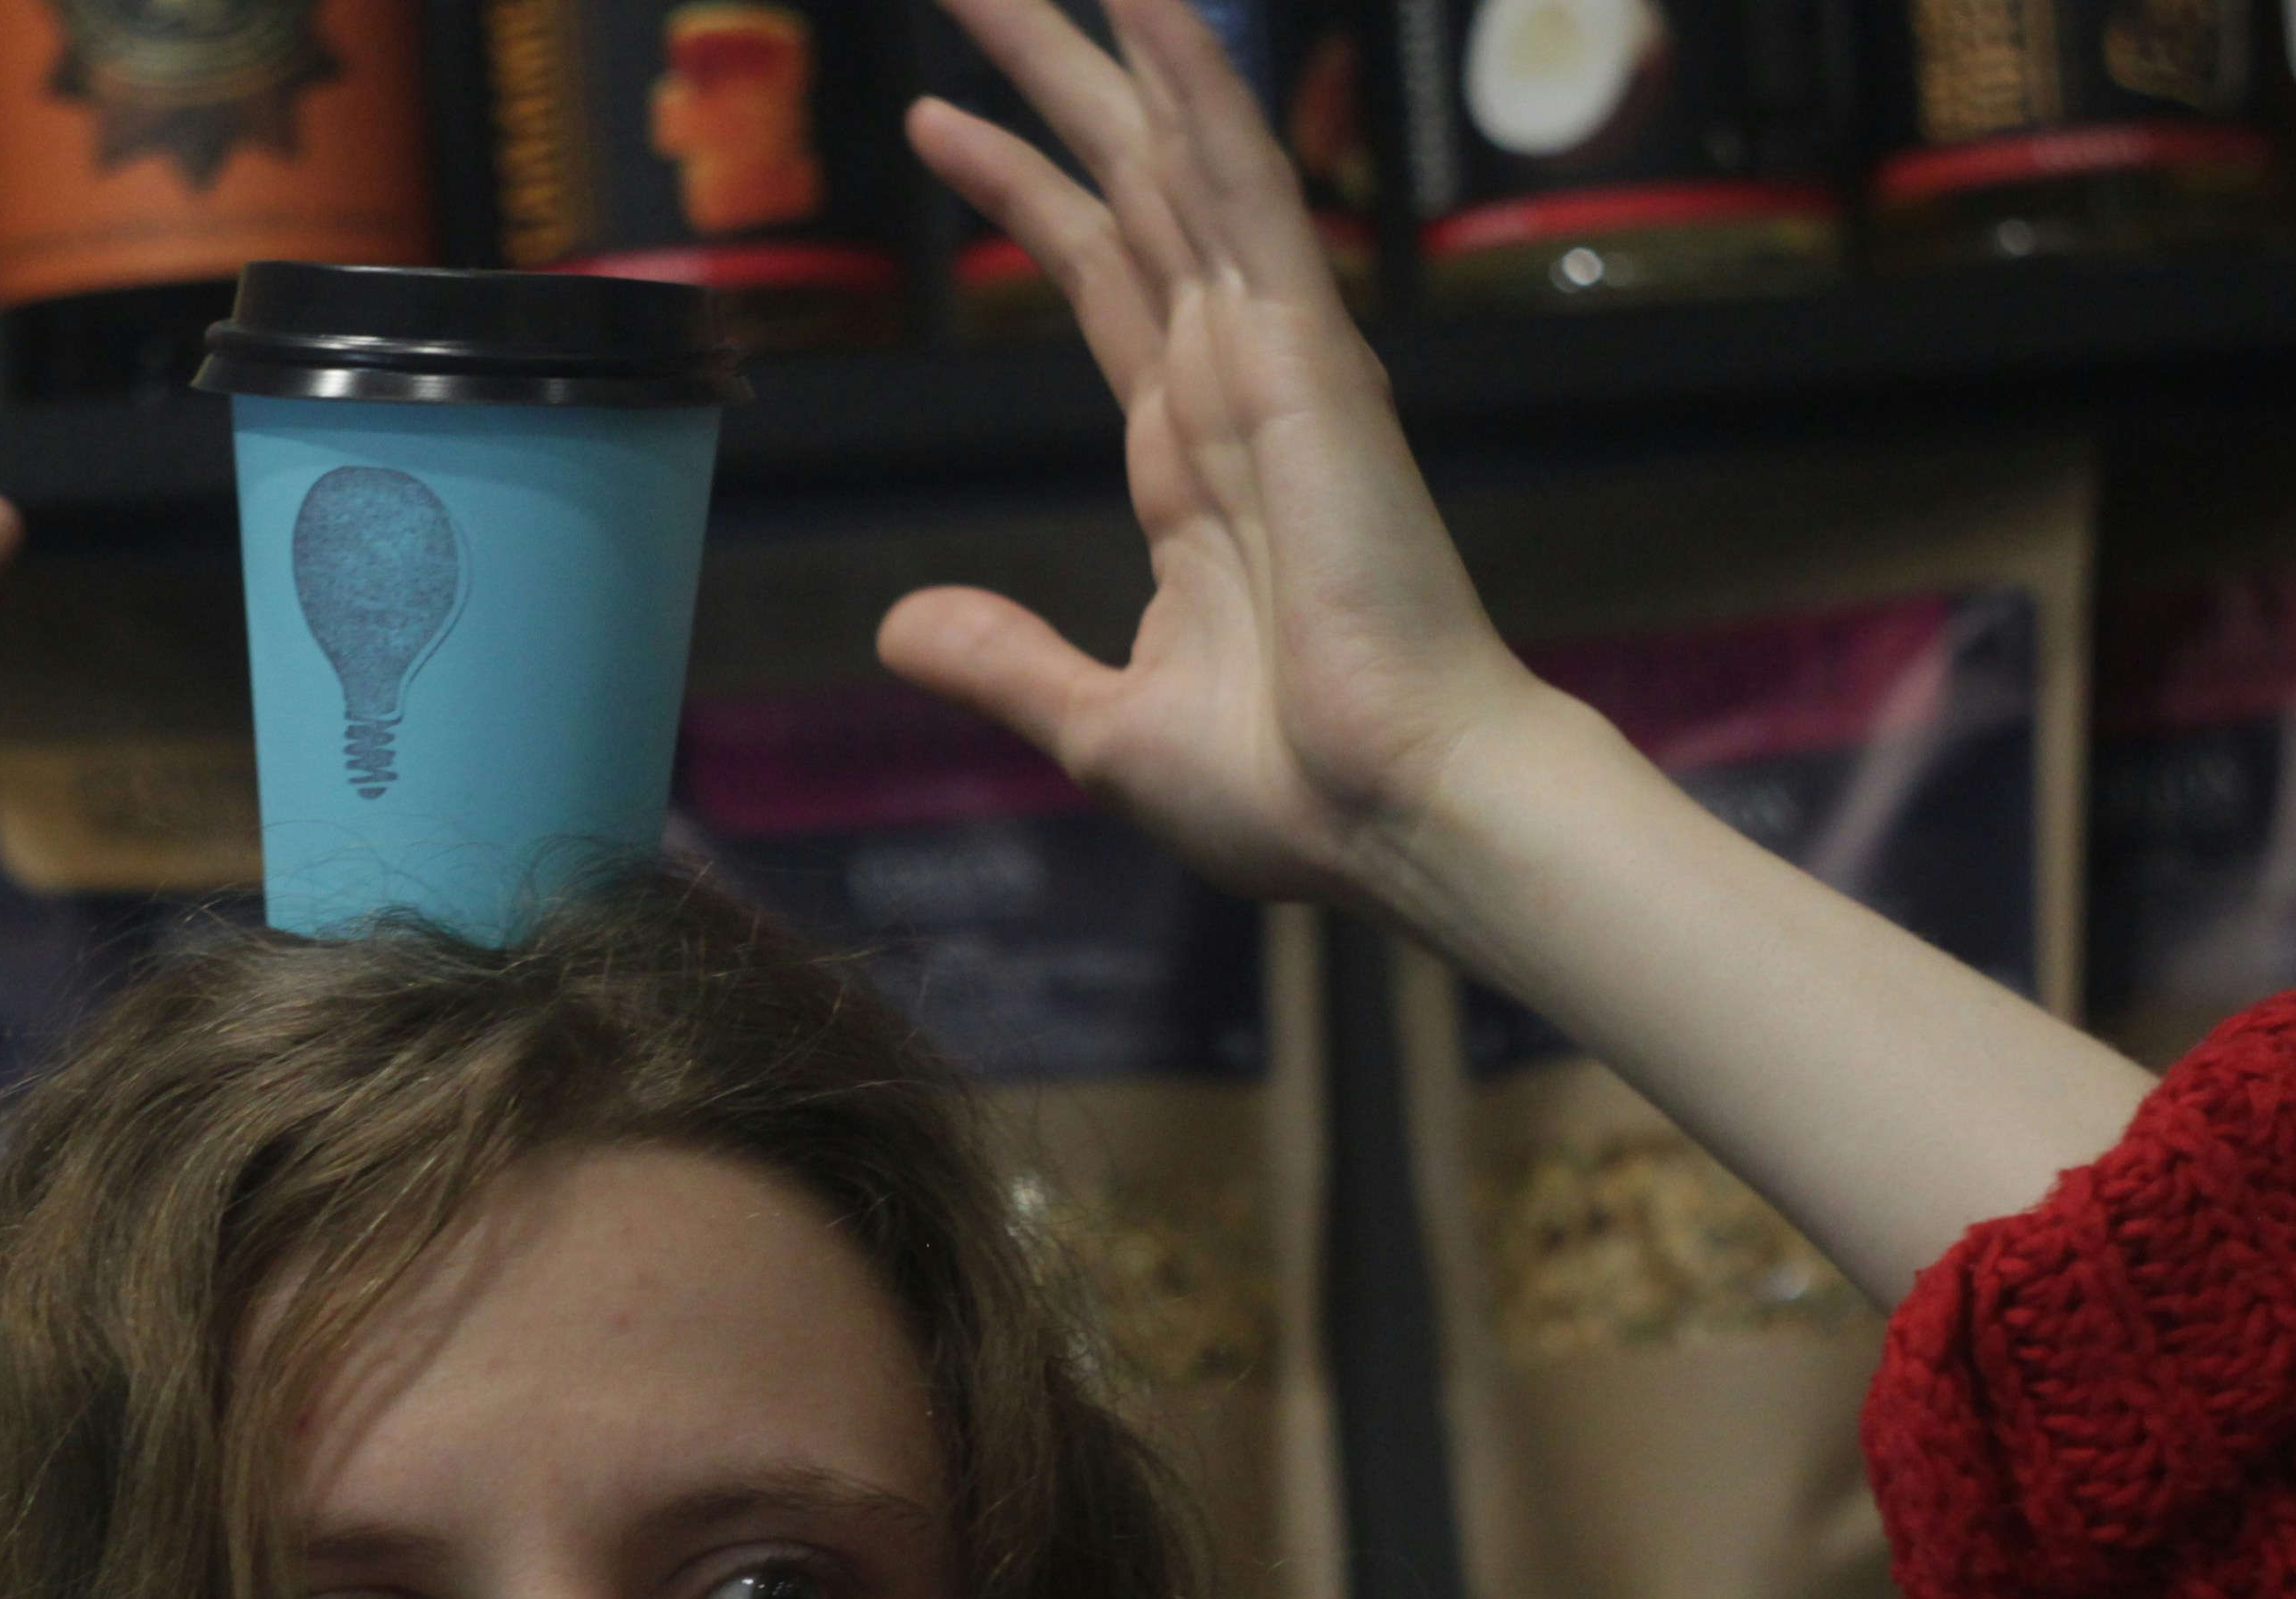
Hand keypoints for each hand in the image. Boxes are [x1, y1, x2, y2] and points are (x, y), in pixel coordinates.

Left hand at [880, 0, 1536, 905]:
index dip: (1021, 192)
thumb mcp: (1101, 725)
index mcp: (1187, 463)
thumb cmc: (1292, 794)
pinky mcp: (1307, 360)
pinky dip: (1201, 92)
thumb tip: (900, 625)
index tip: (940, 123)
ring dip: (1110, 52)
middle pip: (1123, 189)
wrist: (1394, 819)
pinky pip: (1244, 193)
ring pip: (1175, 162)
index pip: (1093, 282)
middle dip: (1047, 82)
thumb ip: (1004, 660)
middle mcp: (1229, 387)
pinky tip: (1151, 1)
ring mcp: (1273, 361)